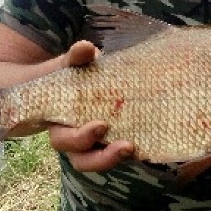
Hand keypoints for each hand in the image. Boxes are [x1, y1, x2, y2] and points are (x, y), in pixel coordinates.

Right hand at [47, 40, 134, 171]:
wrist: (78, 82)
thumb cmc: (71, 75)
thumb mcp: (70, 66)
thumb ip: (76, 58)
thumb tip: (85, 47)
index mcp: (60, 124)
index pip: (64, 140)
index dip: (81, 138)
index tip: (102, 125)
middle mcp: (75, 141)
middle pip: (82, 161)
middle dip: (103, 157)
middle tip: (126, 145)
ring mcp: (93, 145)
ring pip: (99, 163)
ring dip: (116, 159)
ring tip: (135, 149)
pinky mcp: (111, 143)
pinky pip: (118, 154)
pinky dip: (134, 151)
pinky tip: (151, 144)